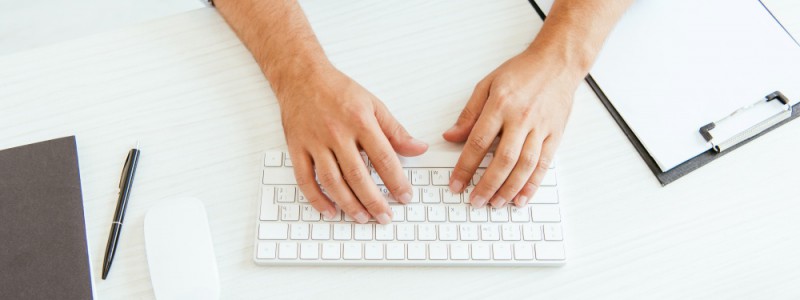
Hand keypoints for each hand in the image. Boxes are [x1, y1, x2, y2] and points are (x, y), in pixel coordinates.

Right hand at [278, 66, 427, 223]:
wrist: (301, 76)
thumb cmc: (339, 90)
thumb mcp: (373, 105)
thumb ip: (396, 130)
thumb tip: (419, 149)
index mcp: (360, 121)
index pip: (383, 158)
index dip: (396, 181)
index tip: (405, 197)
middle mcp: (336, 133)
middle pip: (358, 175)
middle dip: (374, 200)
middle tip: (385, 216)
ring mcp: (314, 142)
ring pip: (332, 181)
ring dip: (348, 204)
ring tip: (363, 217)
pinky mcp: (296, 148)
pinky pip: (305, 179)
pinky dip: (317, 199)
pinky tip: (330, 211)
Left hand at [443, 49, 580, 207]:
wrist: (557, 62)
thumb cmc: (522, 72)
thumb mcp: (487, 85)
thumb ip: (469, 114)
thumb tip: (451, 136)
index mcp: (500, 105)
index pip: (478, 142)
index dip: (465, 167)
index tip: (456, 183)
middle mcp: (521, 118)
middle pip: (503, 159)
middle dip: (487, 184)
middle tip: (475, 201)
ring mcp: (541, 128)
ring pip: (525, 165)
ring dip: (509, 189)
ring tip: (496, 203)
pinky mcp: (556, 135)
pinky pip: (544, 164)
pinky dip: (533, 184)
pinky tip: (522, 197)